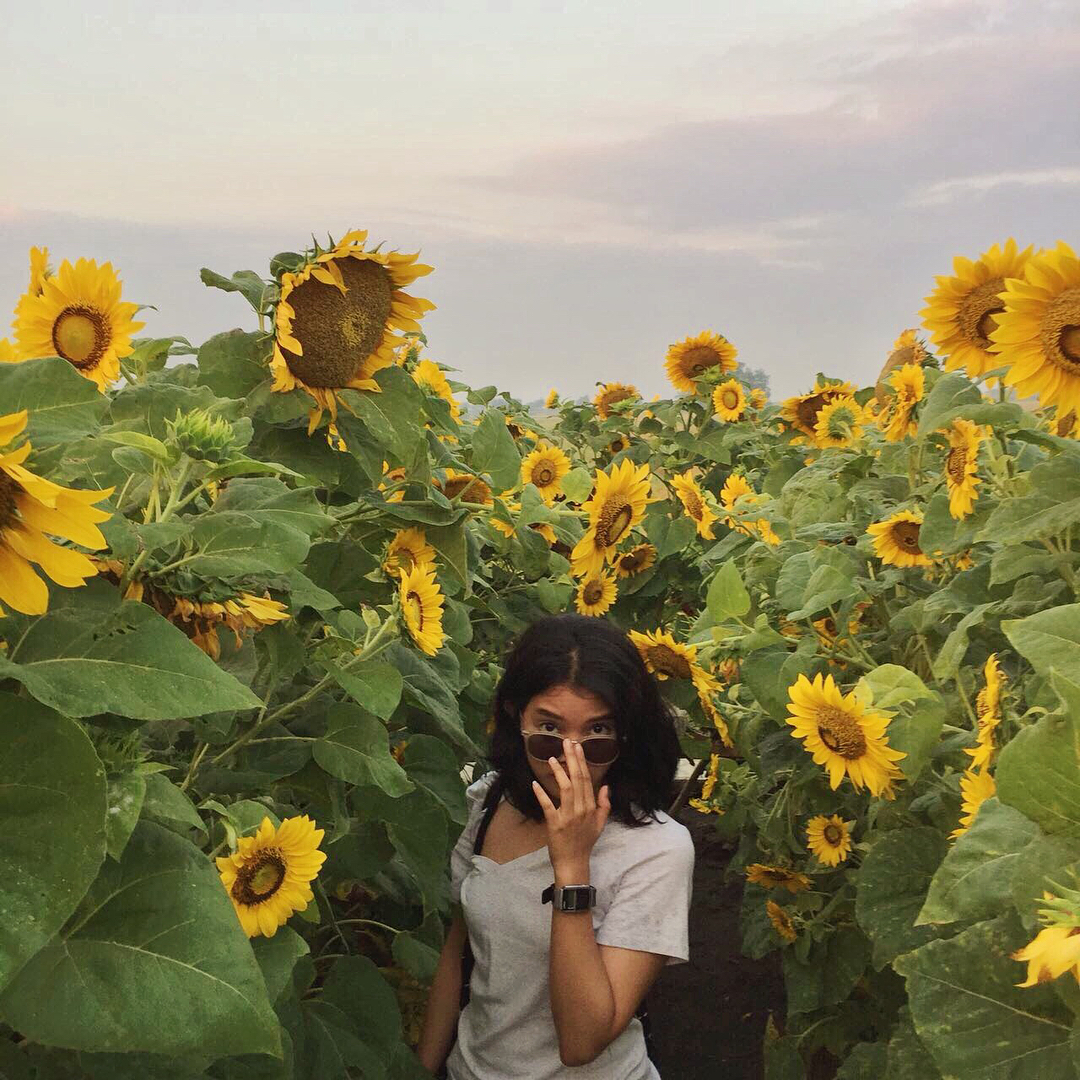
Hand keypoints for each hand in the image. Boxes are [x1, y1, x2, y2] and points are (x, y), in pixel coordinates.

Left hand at [531, 739, 610, 876]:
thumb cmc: (585, 842)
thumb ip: (604, 805)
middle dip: (572, 759)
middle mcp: (581, 809)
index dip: (582, 762)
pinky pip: (548, 806)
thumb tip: (606, 786)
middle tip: (567, 742)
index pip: (587, 779)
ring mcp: (568, 816)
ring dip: (559, 772)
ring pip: (565, 788)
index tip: (578, 747)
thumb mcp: (600, 823)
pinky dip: (542, 794)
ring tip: (553, 758)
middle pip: (577, 779)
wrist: (574, 862)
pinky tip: (535, 783)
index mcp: (590, 807)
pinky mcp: (554, 823)